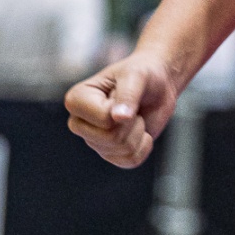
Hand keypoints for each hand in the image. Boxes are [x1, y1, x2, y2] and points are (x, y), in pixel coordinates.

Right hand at [64, 50, 181, 167]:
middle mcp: (79, 123)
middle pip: (111, 138)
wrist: (158, 84)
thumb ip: (128, 95)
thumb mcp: (136, 76)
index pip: (103, 119)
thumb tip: (119, 118)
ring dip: (139, 132)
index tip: (122, 92)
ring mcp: (94, 140)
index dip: (123, 108)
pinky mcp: (110, 153)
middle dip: (132, 123)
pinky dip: (144, 146)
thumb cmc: (142, 73)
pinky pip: (130, 161)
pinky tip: (140, 131)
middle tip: (132, 107)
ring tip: (135, 115)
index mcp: (76, 100)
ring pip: (123, 150)